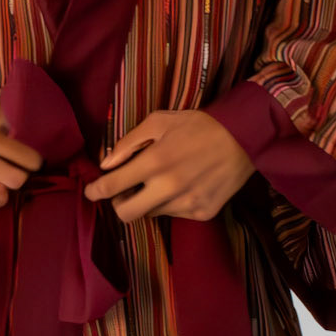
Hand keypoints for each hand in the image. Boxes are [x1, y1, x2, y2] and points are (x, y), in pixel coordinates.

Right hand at [0, 86, 42, 212]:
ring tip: (15, 171)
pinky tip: (0, 189)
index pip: (33, 131)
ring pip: (14, 180)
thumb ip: (9, 99)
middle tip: (30, 159)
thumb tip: (35, 107)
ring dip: (19, 178)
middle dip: (34, 161)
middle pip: (30, 160)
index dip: (40, 137)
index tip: (38, 140)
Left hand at [83, 109, 254, 223]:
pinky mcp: (202, 213)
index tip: (91, 191)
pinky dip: (172, 203)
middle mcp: (168, 187)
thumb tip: (105, 164)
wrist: (244, 137)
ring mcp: (187, 203)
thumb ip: (128, 143)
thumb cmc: (198, 125)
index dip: (95, 191)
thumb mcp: (159, 121)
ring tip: (163, 180)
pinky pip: (175, 214)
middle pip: (125, 214)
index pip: (112, 186)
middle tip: (125, 191)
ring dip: (149, 201)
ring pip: (151, 213)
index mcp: (154, 161)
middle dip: (119, 204)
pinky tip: (185, 185)